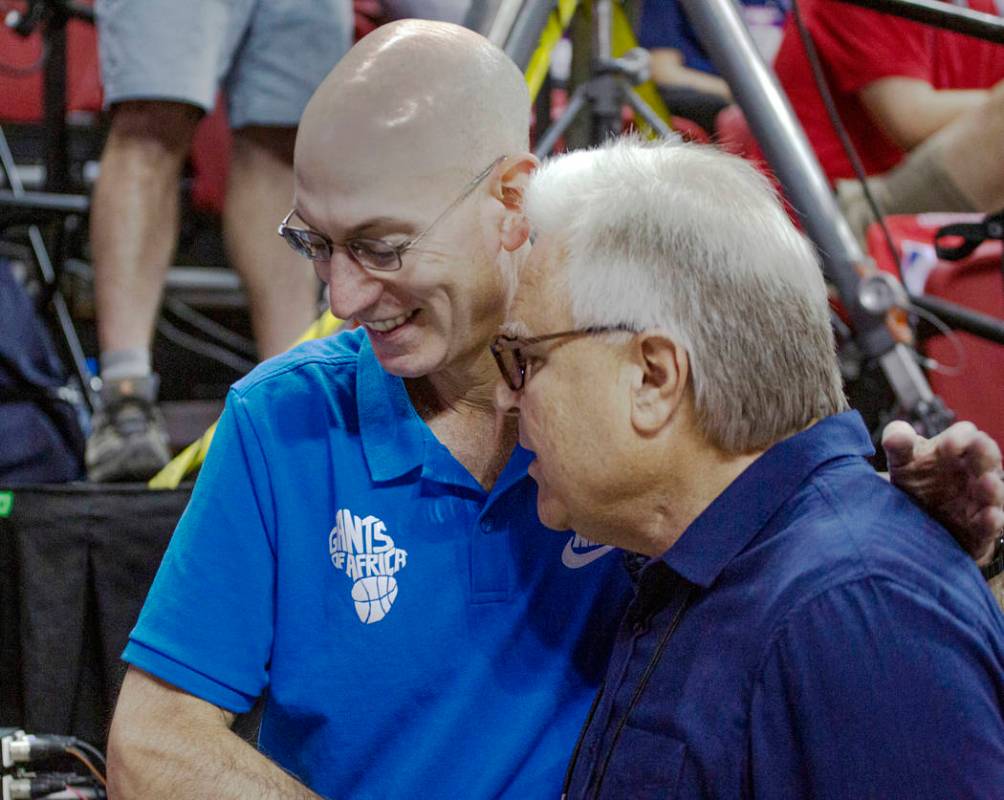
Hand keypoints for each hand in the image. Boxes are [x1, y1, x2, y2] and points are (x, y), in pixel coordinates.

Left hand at [883, 420, 1003, 563]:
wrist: (916, 518)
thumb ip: (897, 445)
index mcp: (956, 450)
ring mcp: (980, 500)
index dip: (961, 437)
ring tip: (988, 481)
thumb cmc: (914, 480)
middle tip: (980, 448)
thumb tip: (896, 435)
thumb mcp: (902, 461)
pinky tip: (991, 516)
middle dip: (985, 453)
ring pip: (994, 491)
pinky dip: (992, 521)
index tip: (949, 444)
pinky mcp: (979, 529)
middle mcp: (974, 472)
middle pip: (987, 458)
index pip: (967, 435)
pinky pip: (990, 524)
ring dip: (993, 487)